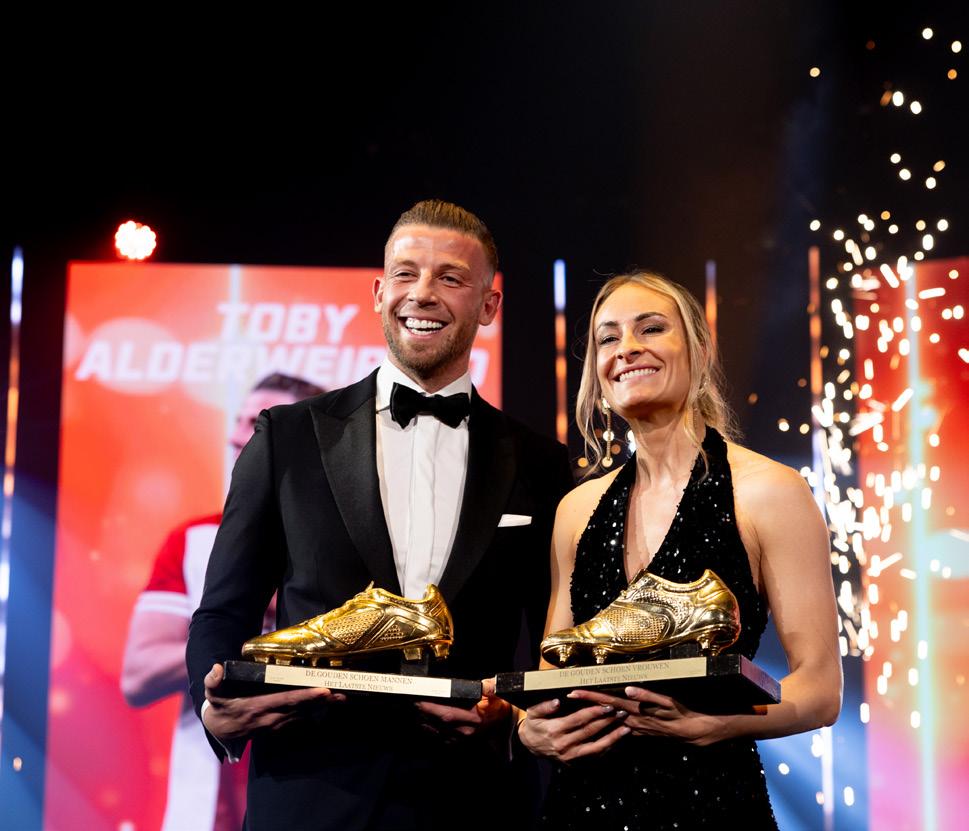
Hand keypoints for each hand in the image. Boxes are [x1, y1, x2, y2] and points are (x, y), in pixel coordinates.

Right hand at [201, 663, 345, 742]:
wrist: (220, 731)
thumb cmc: (219, 707)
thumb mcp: (212, 695)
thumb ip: (213, 681)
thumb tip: (216, 668)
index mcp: (258, 708)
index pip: (286, 701)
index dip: (306, 697)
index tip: (323, 690)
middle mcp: (271, 719)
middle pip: (302, 709)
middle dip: (323, 701)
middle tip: (343, 693)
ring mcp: (276, 725)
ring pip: (304, 715)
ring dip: (323, 708)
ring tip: (342, 697)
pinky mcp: (280, 727)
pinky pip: (301, 719)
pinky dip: (316, 712)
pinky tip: (330, 705)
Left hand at [414, 678, 509, 741]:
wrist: (509, 728)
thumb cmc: (500, 709)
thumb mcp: (497, 695)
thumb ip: (489, 687)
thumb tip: (484, 684)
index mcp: (473, 716)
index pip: (446, 713)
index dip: (431, 709)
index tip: (419, 701)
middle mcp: (466, 730)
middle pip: (438, 723)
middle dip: (424, 713)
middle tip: (413, 703)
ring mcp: (464, 739)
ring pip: (438, 732)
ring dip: (426, 723)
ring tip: (417, 712)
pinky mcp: (463, 743)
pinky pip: (443, 739)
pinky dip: (434, 732)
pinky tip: (427, 725)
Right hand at [518, 695, 628, 761]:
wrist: (530, 746)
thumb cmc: (534, 725)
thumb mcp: (533, 713)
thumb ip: (544, 707)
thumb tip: (558, 701)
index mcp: (555, 730)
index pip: (578, 720)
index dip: (594, 712)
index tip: (607, 705)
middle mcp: (564, 744)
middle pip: (590, 732)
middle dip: (607, 721)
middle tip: (621, 712)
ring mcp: (570, 756)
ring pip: (595, 747)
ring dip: (612, 738)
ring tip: (626, 729)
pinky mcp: (574, 762)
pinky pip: (593, 756)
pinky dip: (606, 749)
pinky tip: (617, 741)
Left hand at [566, 686, 728, 746]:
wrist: (690, 731)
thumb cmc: (678, 713)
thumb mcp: (666, 701)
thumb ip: (647, 695)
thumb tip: (628, 690)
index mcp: (634, 710)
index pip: (606, 701)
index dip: (589, 697)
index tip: (572, 692)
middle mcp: (630, 719)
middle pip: (603, 711)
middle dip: (585, 704)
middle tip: (569, 697)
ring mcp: (634, 727)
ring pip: (609, 720)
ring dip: (595, 715)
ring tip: (579, 708)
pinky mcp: (639, 731)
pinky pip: (619, 728)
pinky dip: (608, 724)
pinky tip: (601, 723)